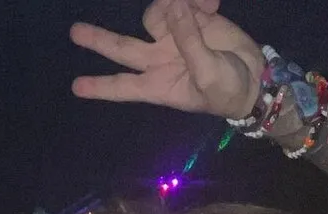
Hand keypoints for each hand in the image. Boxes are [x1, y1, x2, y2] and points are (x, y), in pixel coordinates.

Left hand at [71, 0, 263, 120]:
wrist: (253, 78)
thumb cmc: (227, 91)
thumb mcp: (208, 74)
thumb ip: (190, 43)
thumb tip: (176, 9)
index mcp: (157, 85)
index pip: (122, 86)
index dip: (100, 86)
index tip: (76, 87)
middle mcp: (157, 60)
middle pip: (121, 48)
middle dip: (98, 40)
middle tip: (74, 32)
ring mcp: (172, 38)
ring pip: (155, 14)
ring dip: (173, 5)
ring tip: (204, 7)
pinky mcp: (190, 19)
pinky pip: (184, 1)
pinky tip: (214, 3)